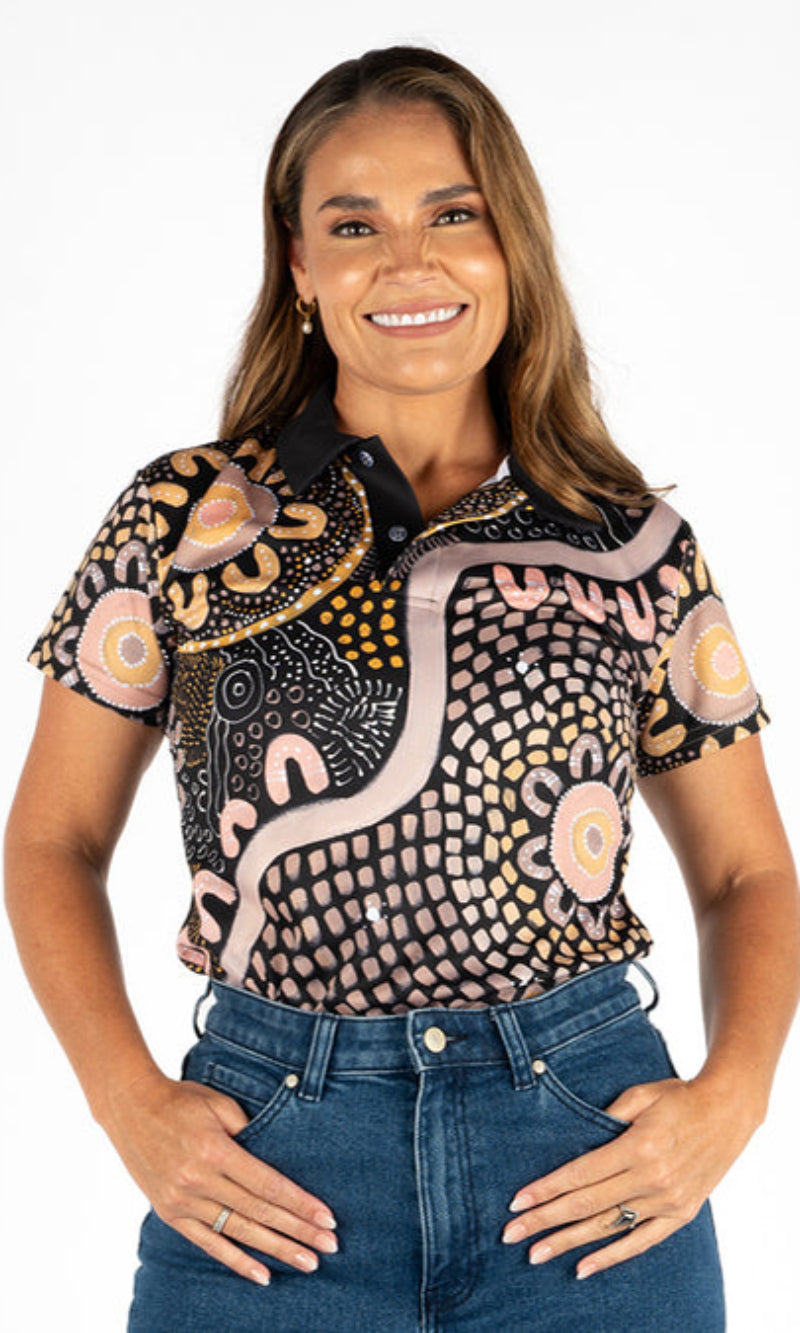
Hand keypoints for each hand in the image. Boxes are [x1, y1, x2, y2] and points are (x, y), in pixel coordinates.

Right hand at [104, 1070, 338, 1285]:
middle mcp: (199, 1181)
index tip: (327, 1219)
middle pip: (259, 1213)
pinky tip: (262, 1275)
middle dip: (298, 1231)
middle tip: (328, 1248)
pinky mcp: (170, 1214)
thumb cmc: (180, 1100)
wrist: (131, 1109)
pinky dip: (236, 1261)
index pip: (268, 1186)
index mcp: (215, 1151)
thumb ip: (249, 1130)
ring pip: (239, 1232)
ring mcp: (182, 1202)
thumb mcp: (218, 1104)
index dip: (300, 1204)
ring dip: (276, 1249)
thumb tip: (277, 1158)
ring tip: (306, 1262)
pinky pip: (209, 1244)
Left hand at [501, 1075, 757, 1278]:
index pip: (580, 1174)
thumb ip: (607, 1115)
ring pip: (608, 1227)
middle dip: (545, 1220)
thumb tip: (574, 1138)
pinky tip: (582, 1268)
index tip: (516, 1202)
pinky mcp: (680, 1215)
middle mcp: (652, 1178)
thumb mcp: (641, 1094)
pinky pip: (640, 1242)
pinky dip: (610, 1257)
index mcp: (639, 1146)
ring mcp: (667, 1201)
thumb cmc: (678, 1097)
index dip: (546, 1189)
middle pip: (587, 1205)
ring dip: (568, 1242)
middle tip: (511, 1235)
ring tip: (536, 1254)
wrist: (727, 1112)